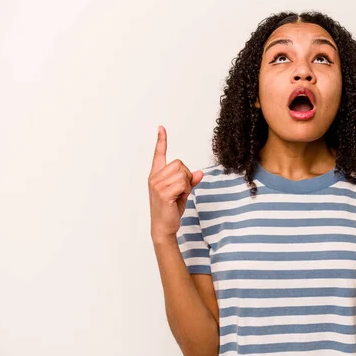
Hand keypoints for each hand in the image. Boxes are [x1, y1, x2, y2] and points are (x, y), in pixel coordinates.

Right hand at [148, 125, 202, 240]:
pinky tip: (178, 199)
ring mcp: (157, 185)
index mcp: (156, 175)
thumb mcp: (182, 193)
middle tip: (181, 190)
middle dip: (186, 176)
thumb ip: (190, 181)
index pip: (159, 154)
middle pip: (180, 163)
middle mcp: (154, 177)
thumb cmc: (170, 210)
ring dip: (187, 185)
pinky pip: (183, 183)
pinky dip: (186, 191)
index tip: (161, 128)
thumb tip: (201, 173)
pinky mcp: (163, 193)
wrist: (164, 227)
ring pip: (183, 173)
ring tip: (179, 196)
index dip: (161, 140)